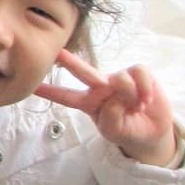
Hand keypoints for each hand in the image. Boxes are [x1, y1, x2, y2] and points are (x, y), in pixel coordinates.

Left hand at [35, 49, 179, 166]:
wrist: (153, 131)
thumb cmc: (128, 130)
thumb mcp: (114, 132)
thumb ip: (110, 118)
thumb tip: (114, 96)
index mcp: (89, 103)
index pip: (66, 96)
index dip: (50, 91)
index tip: (31, 86)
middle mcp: (101, 87)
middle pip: (83, 72)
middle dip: (70, 62)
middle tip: (57, 53)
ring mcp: (119, 78)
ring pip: (120, 79)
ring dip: (131, 96)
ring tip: (137, 108)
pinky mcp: (138, 73)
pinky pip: (138, 73)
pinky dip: (144, 88)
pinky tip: (146, 99)